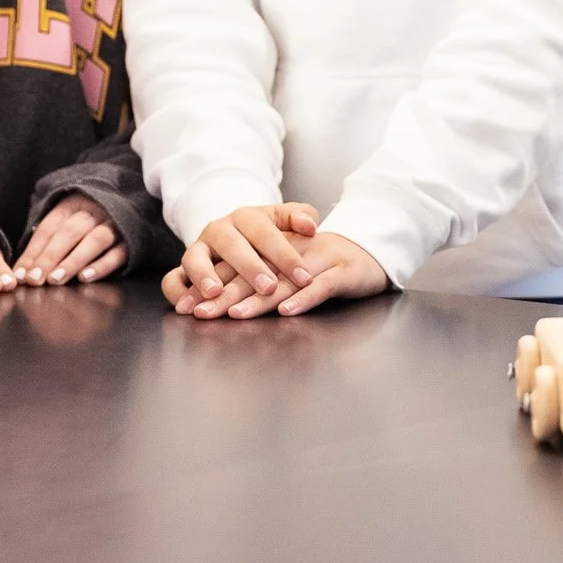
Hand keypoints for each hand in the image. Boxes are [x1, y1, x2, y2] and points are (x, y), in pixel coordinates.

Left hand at [14, 193, 125, 286]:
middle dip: (50, 257)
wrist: (126, 205)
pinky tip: (85, 277)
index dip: (34, 251)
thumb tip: (22, 271)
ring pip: (95, 240)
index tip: (21, 275)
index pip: (49, 228)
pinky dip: (101, 265)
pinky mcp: (130, 241)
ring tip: (56, 280)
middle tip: (35, 280)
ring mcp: (115, 225)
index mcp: (73, 204)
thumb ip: (46, 242)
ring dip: (73, 261)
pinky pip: (117, 253)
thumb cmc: (84, 222)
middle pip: (70, 232)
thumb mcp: (64, 220)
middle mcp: (94, 212)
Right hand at [163, 203, 320, 314]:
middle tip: (269, 288)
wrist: (235, 234)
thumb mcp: (284, 219)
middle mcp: (219, 230)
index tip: (304, 277)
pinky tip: (188, 309)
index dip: (286, 256)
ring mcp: (198, 248)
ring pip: (195, 259)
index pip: (267, 233)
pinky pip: (171, 280)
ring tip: (215, 294)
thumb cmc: (267, 233)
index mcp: (246, 216)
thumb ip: (300, 217)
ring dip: (204, 276)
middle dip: (251, 268)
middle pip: (233, 246)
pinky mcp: (182, 268)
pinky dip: (176, 293)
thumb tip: (310, 226)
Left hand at [213, 231, 390, 320]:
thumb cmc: (328, 264)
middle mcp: (296, 250)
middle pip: (257, 272)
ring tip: (235, 314)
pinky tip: (286, 311)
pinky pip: (322, 286)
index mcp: (278, 248)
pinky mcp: (346, 271)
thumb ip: (261, 280)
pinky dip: (303, 298)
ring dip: (259, 298)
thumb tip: (220, 303)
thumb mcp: (292, 268)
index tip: (187, 305)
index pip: (240, 264)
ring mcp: (322, 259)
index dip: (213, 285)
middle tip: (202, 313)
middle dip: (226, 294)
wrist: (375, 249)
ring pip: (285, 279)